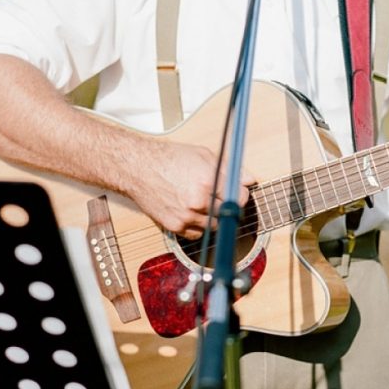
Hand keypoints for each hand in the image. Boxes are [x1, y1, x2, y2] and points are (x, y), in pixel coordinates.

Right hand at [123, 138, 254, 239]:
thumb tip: (249, 180)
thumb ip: (229, 169)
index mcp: (208, 181)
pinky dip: (198, 225)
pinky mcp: (175, 227)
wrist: (138, 168)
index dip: (240, 195)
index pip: (240, 198)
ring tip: (203, 202)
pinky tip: (192, 211)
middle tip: (218, 196)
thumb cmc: (169, 158)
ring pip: (214, 226)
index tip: (236, 192)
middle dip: (227, 205)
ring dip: (213, 216)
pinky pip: (197, 233)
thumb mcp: (203, 155)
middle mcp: (198, 201)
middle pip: (228, 214)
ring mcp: (186, 216)